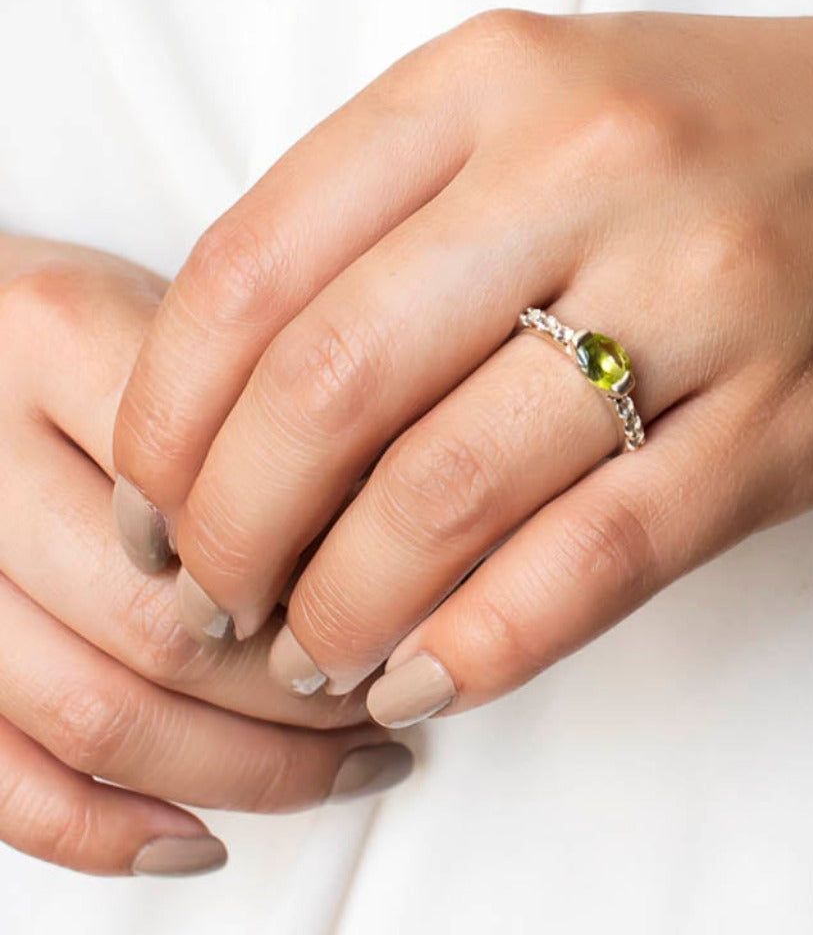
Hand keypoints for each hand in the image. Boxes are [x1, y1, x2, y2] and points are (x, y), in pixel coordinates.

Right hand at [0, 236, 410, 876]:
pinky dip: (105, 833)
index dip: (336, 576)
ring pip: (96, 717)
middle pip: (167, 627)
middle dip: (301, 695)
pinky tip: (197, 834)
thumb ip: (275, 411)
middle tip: (385, 696)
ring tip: (337, 762)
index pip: (227, 493)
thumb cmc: (83, 335)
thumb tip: (410, 536)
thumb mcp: (185, 323)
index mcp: (58, 333)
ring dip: (240, 771)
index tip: (410, 607)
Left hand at [114, 0, 812, 726]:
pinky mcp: (786, 421)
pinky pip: (595, 559)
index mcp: (491, 84)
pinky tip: (427, 680)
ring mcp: (697, 298)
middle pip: (327, 388)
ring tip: (315, 652)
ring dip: (347, 604)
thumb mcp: (543, 112)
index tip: (152, 504)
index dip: (168, 416)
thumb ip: (394, 226)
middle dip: (236, 531)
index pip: (252, 268)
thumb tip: (252, 406)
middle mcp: (584, 171)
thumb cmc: (737, 135)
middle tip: (218, 601)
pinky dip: (485, 643)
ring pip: (449, 490)